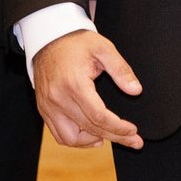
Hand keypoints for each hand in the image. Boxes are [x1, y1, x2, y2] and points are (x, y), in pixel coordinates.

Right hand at [30, 29, 144, 149]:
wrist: (48, 38)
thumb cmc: (76, 43)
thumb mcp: (103, 48)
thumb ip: (121, 69)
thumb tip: (136, 90)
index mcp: (74, 84)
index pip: (99, 116)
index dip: (119, 128)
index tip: (133, 131)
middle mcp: (58, 98)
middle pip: (89, 129)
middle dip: (115, 137)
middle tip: (134, 141)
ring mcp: (48, 106)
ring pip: (70, 139)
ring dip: (92, 141)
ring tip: (109, 135)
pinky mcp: (44, 109)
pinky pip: (59, 134)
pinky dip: (75, 139)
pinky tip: (91, 135)